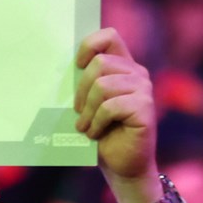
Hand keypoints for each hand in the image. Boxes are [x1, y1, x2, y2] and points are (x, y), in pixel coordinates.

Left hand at [74, 28, 158, 195]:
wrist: (122, 165)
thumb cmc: (102, 134)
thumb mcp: (88, 104)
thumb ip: (84, 83)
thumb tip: (57, 68)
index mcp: (123, 67)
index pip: (109, 36)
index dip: (89, 45)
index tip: (77, 66)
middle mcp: (137, 73)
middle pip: (100, 64)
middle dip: (81, 90)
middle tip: (77, 113)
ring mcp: (144, 90)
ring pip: (102, 86)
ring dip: (87, 111)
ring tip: (85, 127)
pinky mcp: (145, 108)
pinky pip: (110, 106)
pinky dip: (96, 123)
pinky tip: (95, 134)